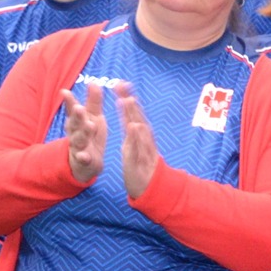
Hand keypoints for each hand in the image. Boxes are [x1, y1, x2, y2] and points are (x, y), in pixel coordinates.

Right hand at [61, 85, 106, 184]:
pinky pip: (83, 159)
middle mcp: (75, 133)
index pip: (72, 110)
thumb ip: (93, 102)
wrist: (87, 163)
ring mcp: (78, 147)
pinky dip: (83, 158)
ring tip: (89, 126)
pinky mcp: (84, 161)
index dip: (69, 102)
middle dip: (76, 116)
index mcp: (77, 121)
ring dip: (83, 133)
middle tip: (80, 108)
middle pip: (74, 124)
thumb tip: (93, 82)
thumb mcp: (93, 117)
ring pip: (78, 140)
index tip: (65, 92)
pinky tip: (85, 156)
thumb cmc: (90, 136)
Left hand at [114, 82, 159, 199]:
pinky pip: (137, 148)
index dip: (126, 98)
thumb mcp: (132, 142)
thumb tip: (126, 106)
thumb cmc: (140, 164)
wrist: (150, 188)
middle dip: (130, 101)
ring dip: (135, 115)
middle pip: (137, 116)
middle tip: (123, 85)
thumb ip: (129, 124)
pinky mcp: (139, 161)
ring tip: (128, 100)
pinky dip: (135, 137)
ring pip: (139, 130)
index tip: (119, 82)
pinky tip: (133, 127)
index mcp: (138, 134)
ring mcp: (143, 149)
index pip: (132, 113)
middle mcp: (142, 139)